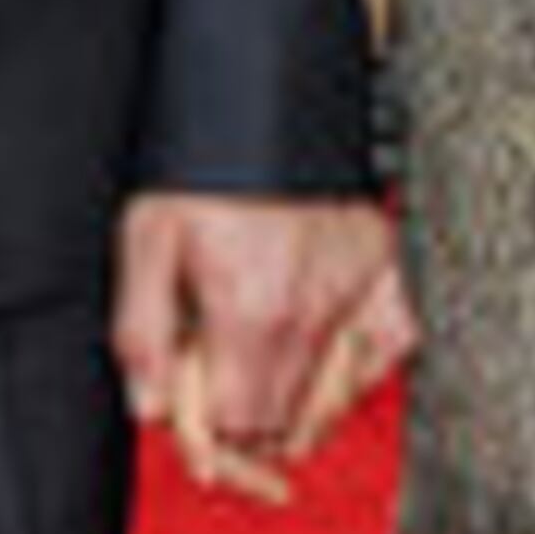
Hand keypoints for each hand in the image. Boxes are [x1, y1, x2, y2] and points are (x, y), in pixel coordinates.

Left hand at [111, 191, 409, 502]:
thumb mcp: (146, 237)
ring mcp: (355, 293)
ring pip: (334, 402)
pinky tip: (327, 365)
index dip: (207, 435)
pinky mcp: (385, 270)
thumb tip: (151, 406)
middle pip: (284, 424)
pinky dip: (360, 369)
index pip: (238, 426)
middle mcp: (309, 311)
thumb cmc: (204, 163)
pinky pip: (391, 350)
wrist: (263, 98)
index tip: (191, 417)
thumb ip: (143, 332)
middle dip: (244, 426)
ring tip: (260, 385)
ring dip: (296, 411)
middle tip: (218, 394)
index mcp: (248, 309)